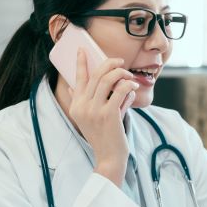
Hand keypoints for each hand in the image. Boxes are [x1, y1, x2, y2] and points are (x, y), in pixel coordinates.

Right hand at [65, 49, 138, 186]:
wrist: (109, 157)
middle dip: (110, 64)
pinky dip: (128, 85)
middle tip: (120, 61)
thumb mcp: (87, 118)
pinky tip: (133, 87)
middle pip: (96, 74)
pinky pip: (120, 90)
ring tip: (129, 76)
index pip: (78, 78)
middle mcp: (82, 106)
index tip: (82, 49)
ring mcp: (95, 110)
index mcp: (76, 105)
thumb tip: (73, 86)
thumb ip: (82, 101)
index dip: (80, 62)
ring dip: (121, 73)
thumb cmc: (102, 136)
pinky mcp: (109, 114)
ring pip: (108, 79)